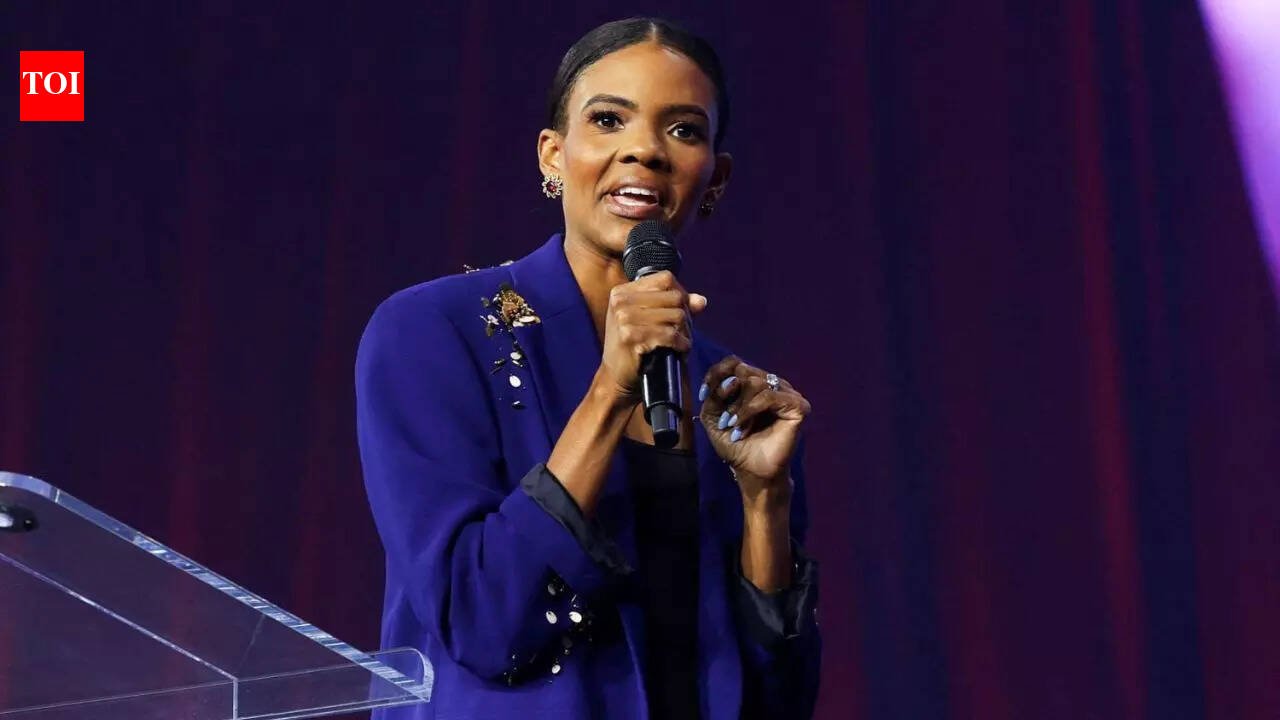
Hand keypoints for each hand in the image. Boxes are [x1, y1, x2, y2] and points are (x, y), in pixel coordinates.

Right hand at [598, 271, 707, 401]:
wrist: (616, 377)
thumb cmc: (634, 347)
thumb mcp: (649, 320)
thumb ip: (674, 306)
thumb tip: (702, 301)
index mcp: (623, 292)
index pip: (666, 279)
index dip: (682, 293)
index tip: (684, 310)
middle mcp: (621, 301)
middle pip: (674, 297)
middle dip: (686, 316)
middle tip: (684, 333)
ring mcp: (624, 318)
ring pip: (677, 315)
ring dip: (686, 332)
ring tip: (682, 343)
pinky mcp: (631, 336)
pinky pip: (670, 334)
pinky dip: (681, 344)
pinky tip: (680, 351)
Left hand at [698, 356, 810, 507]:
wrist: (752, 471)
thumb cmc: (736, 445)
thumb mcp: (713, 418)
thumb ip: (713, 395)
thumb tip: (731, 380)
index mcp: (752, 383)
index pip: (734, 362)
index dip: (716, 374)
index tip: (703, 395)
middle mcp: (771, 383)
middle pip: (743, 370)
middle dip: (727, 395)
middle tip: (724, 421)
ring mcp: (786, 393)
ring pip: (755, 382)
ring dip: (738, 407)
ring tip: (734, 428)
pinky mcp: (797, 406)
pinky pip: (769, 396)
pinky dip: (750, 410)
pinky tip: (742, 428)